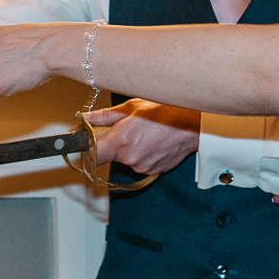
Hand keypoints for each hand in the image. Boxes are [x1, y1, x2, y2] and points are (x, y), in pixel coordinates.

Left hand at [86, 99, 200, 174]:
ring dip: (132, 149)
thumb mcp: (131, 106)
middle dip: (115, 144)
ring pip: (128, 159)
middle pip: (111, 156)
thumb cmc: (165, 111)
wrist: (193, 124)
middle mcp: (129, 158)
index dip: (86, 149)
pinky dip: (144, 154)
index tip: (85, 144)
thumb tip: (84, 118)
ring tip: (146, 134)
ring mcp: (142, 167)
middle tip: (128, 128)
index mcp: (120, 141)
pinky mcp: (154, 172)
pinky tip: (154, 142)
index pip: (91, 155)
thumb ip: (103, 116)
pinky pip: (142, 163)